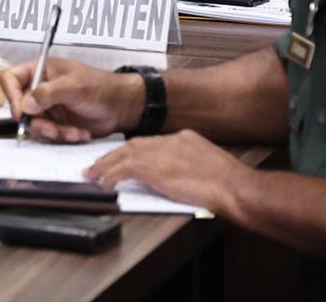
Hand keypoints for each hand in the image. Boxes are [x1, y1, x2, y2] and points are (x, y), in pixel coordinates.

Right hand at [0, 56, 144, 142]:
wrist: (122, 107)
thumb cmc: (101, 87)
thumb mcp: (73, 87)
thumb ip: (47, 93)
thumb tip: (25, 104)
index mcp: (39, 71)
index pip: (10, 79)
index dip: (11, 95)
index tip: (22, 110)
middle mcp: (39, 89)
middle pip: (20, 108)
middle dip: (37, 122)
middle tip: (52, 129)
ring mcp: (46, 108)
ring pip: (34, 125)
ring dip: (53, 133)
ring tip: (72, 132)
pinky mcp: (55, 123)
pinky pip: (48, 135)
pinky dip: (63, 137)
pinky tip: (79, 134)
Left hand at [82, 129, 249, 216]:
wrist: (233, 187)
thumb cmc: (230, 184)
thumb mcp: (213, 166)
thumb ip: (193, 164)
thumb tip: (183, 174)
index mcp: (184, 137)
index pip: (152, 142)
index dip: (136, 151)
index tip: (126, 157)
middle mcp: (168, 140)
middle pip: (133, 145)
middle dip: (115, 155)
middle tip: (100, 163)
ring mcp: (158, 152)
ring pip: (122, 154)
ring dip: (105, 164)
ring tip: (92, 173)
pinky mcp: (150, 167)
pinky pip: (121, 169)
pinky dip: (110, 175)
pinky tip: (104, 184)